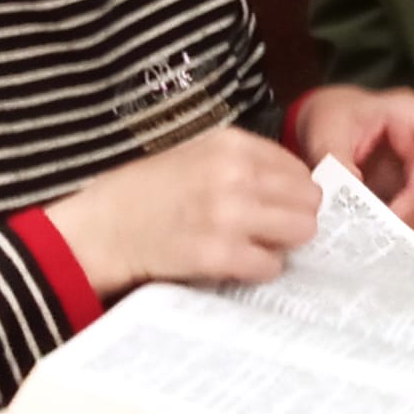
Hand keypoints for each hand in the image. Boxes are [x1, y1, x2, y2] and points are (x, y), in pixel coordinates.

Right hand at [45, 126, 320, 299]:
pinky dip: (260, 269)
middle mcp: (236, 174)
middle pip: (308, 200)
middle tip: (275, 229)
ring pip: (300, 231)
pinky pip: (270, 265)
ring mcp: (229, 215)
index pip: (297, 168)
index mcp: (232, 144)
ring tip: (257, 245)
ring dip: (283, 243)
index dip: (293, 190)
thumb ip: (245, 161)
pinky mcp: (219, 254)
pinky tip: (238, 263)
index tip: (281, 204)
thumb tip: (296, 183)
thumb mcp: (198, 153)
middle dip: (296, 216)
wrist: (105, 226)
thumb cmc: (149, 191)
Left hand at [293, 85, 413, 235]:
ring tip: (380, 236)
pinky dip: (403, 225)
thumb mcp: (326, 132)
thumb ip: (337, 160)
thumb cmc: (330, 115)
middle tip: (389, 230)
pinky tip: (378, 234)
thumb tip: (349, 197)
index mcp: (410, 113)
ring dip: (413, 222)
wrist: (323, 116)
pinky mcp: (410, 185)